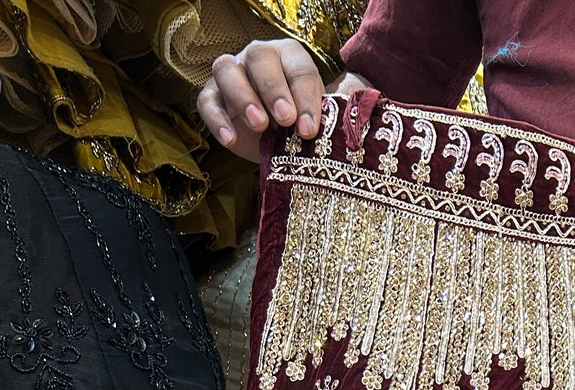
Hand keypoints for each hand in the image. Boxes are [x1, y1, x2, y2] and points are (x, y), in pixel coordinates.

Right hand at [200, 39, 370, 163]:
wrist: (284, 148)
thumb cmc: (309, 126)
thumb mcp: (332, 116)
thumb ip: (348, 104)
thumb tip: (368, 104)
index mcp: (290, 57)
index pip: (297, 66)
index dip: (304, 95)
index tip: (311, 127)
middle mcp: (258, 59)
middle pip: (260, 59)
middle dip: (274, 88)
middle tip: (286, 120)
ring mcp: (233, 76)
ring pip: (227, 70)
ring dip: (242, 96)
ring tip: (260, 125)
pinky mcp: (213, 99)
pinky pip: (206, 101)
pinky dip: (216, 118)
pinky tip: (231, 140)